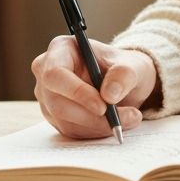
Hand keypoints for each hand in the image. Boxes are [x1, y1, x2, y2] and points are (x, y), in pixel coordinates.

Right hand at [31, 36, 158, 138]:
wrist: (126, 82)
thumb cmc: (125, 68)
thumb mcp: (133, 66)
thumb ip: (124, 75)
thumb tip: (109, 95)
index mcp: (61, 49)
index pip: (55, 74)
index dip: (76, 92)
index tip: (103, 106)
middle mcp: (46, 72)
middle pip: (58, 103)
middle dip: (93, 115)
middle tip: (128, 117)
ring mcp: (48, 96)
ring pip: (65, 120)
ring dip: (98, 125)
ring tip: (131, 118)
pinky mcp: (55, 116)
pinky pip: (71, 130)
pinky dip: (95, 131)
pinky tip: (115, 123)